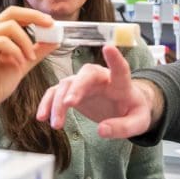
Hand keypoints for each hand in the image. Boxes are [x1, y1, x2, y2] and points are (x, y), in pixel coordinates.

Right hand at [0, 7, 57, 117]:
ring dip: (26, 42)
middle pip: (11, 12)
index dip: (34, 15)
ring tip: (30, 58)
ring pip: (9, 26)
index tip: (50, 23)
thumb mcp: (23, 64)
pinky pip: (2, 41)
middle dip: (33, 16)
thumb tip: (55, 40)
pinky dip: (16, 51)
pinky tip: (19, 63)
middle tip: (49, 26)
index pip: (15, 15)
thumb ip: (37, 51)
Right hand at [36, 45, 158, 138]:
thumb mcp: (137, 123)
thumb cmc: (133, 111)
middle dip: (77, 87)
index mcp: (121, 84)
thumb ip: (123, 127)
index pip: (120, 69)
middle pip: (86, 75)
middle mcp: (100, 78)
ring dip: (58, 103)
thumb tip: (102, 130)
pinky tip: (42, 117)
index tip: (108, 47)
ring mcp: (84, 82)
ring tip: (56, 125)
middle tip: (69, 104)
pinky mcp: (72, 91)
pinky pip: (56, 93)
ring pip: (67, 85)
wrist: (125, 108)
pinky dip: (48, 103)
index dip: (115, 58)